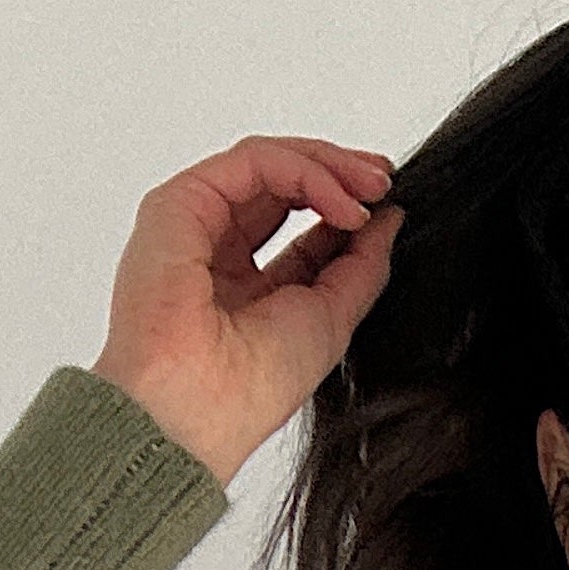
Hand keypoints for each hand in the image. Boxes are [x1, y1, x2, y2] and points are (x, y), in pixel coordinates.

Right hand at [89, 135, 403, 486]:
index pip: (296, 226)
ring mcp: (193, 223)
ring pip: (267, 164)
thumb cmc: (251, 389)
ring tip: (373, 186)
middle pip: (281, 185)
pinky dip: (305, 172)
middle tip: (384, 180)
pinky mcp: (180, 202)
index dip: (341, 206)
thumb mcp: (331, 321)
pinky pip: (253, 163)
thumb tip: (388, 221)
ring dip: (328, 166)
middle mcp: (213, 250)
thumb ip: (359, 268)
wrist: (202, 406)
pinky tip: (342, 201)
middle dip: (339, 173)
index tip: (386, 203)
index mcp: (243, 285)